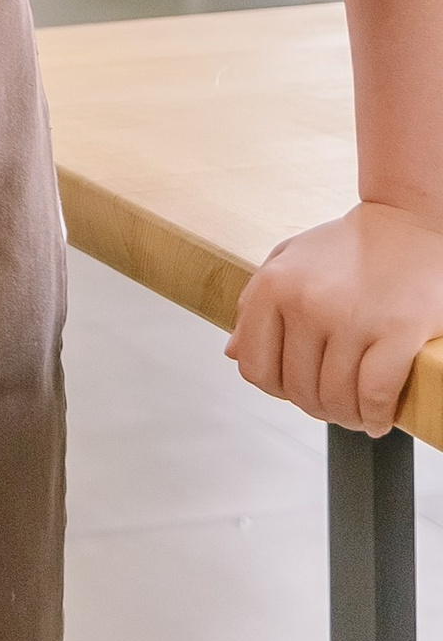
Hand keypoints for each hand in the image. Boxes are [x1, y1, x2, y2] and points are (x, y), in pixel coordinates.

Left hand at [227, 201, 442, 435]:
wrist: (408, 222)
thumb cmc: (347, 247)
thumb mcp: (287, 262)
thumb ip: (253, 305)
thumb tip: (232, 352)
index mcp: (273, 286)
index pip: (255, 366)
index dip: (276, 387)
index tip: (296, 390)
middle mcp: (306, 303)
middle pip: (298, 389)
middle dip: (317, 407)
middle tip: (335, 406)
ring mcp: (351, 318)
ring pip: (336, 397)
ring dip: (347, 417)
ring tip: (356, 414)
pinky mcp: (397, 331)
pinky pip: (375, 394)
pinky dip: (375, 416)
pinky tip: (379, 418)